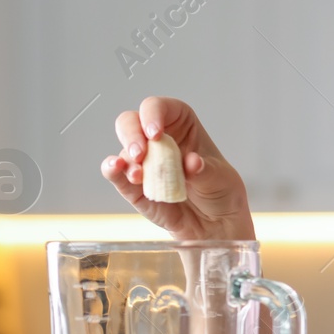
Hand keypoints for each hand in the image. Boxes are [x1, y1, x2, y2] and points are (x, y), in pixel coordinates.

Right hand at [100, 96, 254, 240]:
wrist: (215, 225)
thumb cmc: (220, 192)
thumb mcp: (221, 179)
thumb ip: (205, 171)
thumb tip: (192, 163)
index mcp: (182, 126)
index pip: (161, 108)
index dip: (153, 114)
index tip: (155, 133)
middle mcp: (158, 140)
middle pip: (132, 122)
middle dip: (132, 134)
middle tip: (141, 153)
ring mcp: (144, 162)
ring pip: (124, 149)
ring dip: (128, 160)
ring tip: (139, 175)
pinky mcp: (134, 186)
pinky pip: (116, 173)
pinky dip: (112, 170)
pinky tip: (115, 168)